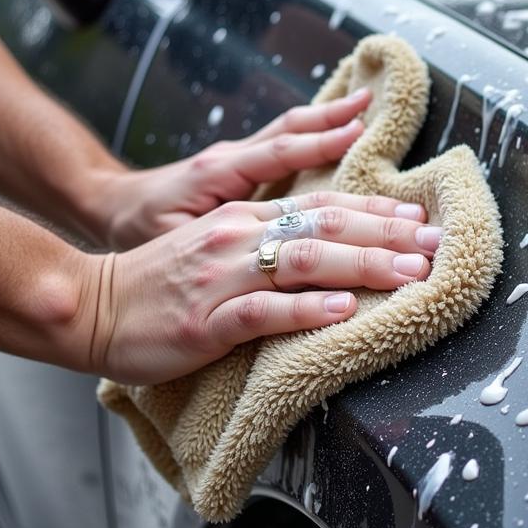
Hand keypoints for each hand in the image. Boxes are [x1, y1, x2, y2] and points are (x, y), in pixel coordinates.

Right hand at [87, 191, 441, 384]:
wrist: (92, 304)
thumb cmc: (163, 282)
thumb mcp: (220, 246)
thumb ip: (270, 241)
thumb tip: (334, 247)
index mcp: (245, 218)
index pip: (322, 206)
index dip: (375, 211)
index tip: (419, 218)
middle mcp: (239, 237)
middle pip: (325, 226)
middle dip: (387, 234)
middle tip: (435, 243)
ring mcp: (223, 278)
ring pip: (305, 262)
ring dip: (364, 265)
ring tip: (409, 273)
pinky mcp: (206, 321)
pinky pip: (264, 311)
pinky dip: (307, 310)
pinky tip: (343, 311)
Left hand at [95, 87, 373, 249]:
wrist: (111, 206)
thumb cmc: (138, 230)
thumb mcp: (168, 241)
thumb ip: (213, 242)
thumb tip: (260, 257)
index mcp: (217, 173)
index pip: (277, 152)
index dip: (318, 143)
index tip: (357, 131)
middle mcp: (232, 156)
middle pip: (292, 131)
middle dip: (335, 121)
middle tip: (374, 110)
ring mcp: (239, 156)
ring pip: (291, 129)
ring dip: (330, 118)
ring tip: (368, 104)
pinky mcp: (244, 163)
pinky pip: (287, 141)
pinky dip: (318, 130)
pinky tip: (344, 125)